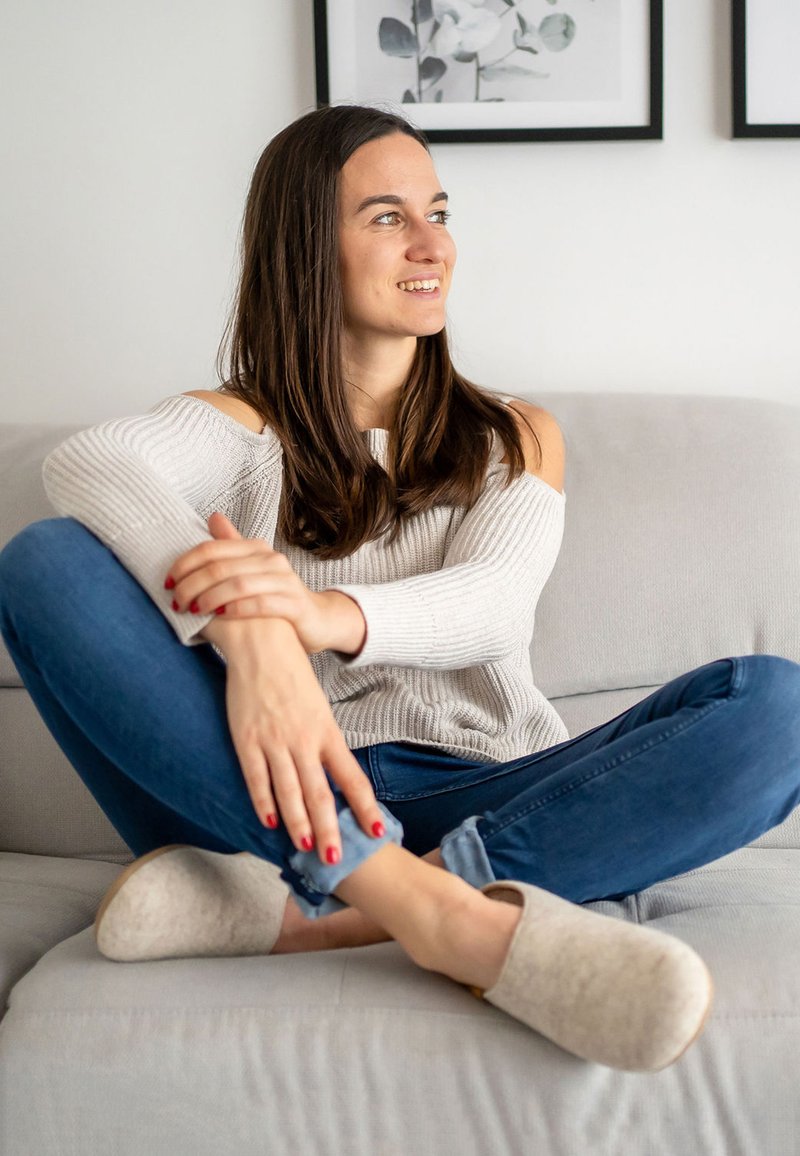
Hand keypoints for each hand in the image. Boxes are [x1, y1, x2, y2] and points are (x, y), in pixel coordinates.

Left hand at [167, 513, 338, 653]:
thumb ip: (231, 546)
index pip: (211, 549)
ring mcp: (285, 582)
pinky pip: (262, 604)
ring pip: (239, 585)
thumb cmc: (275, 596)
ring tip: (193, 610)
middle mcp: (271, 561)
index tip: (168, 582)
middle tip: (176, 601)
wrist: (316, 620)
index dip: (185, 564)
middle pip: (221, 567)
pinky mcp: (295, 604)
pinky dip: (237, 609)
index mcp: (256, 549)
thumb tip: (212, 517)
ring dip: (210, 598)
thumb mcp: (251, 568)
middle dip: (192, 585)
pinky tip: (221, 617)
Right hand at [203, 616, 385, 863]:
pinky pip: (256, 779)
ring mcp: (274, 741)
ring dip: (299, 825)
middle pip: (320, 794)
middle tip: (336, 859)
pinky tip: (269, 822)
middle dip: (330, 830)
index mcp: (327, 731)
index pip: (352, 778)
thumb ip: (324, 741)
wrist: (261, 641)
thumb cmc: (292, 675)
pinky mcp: (246, 739)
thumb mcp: (318, 707)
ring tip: (304, 849)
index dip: (365, 808)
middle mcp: (304, 740)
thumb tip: (333, 774)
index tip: (377, 832)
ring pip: (289, 793)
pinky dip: (263, 803)